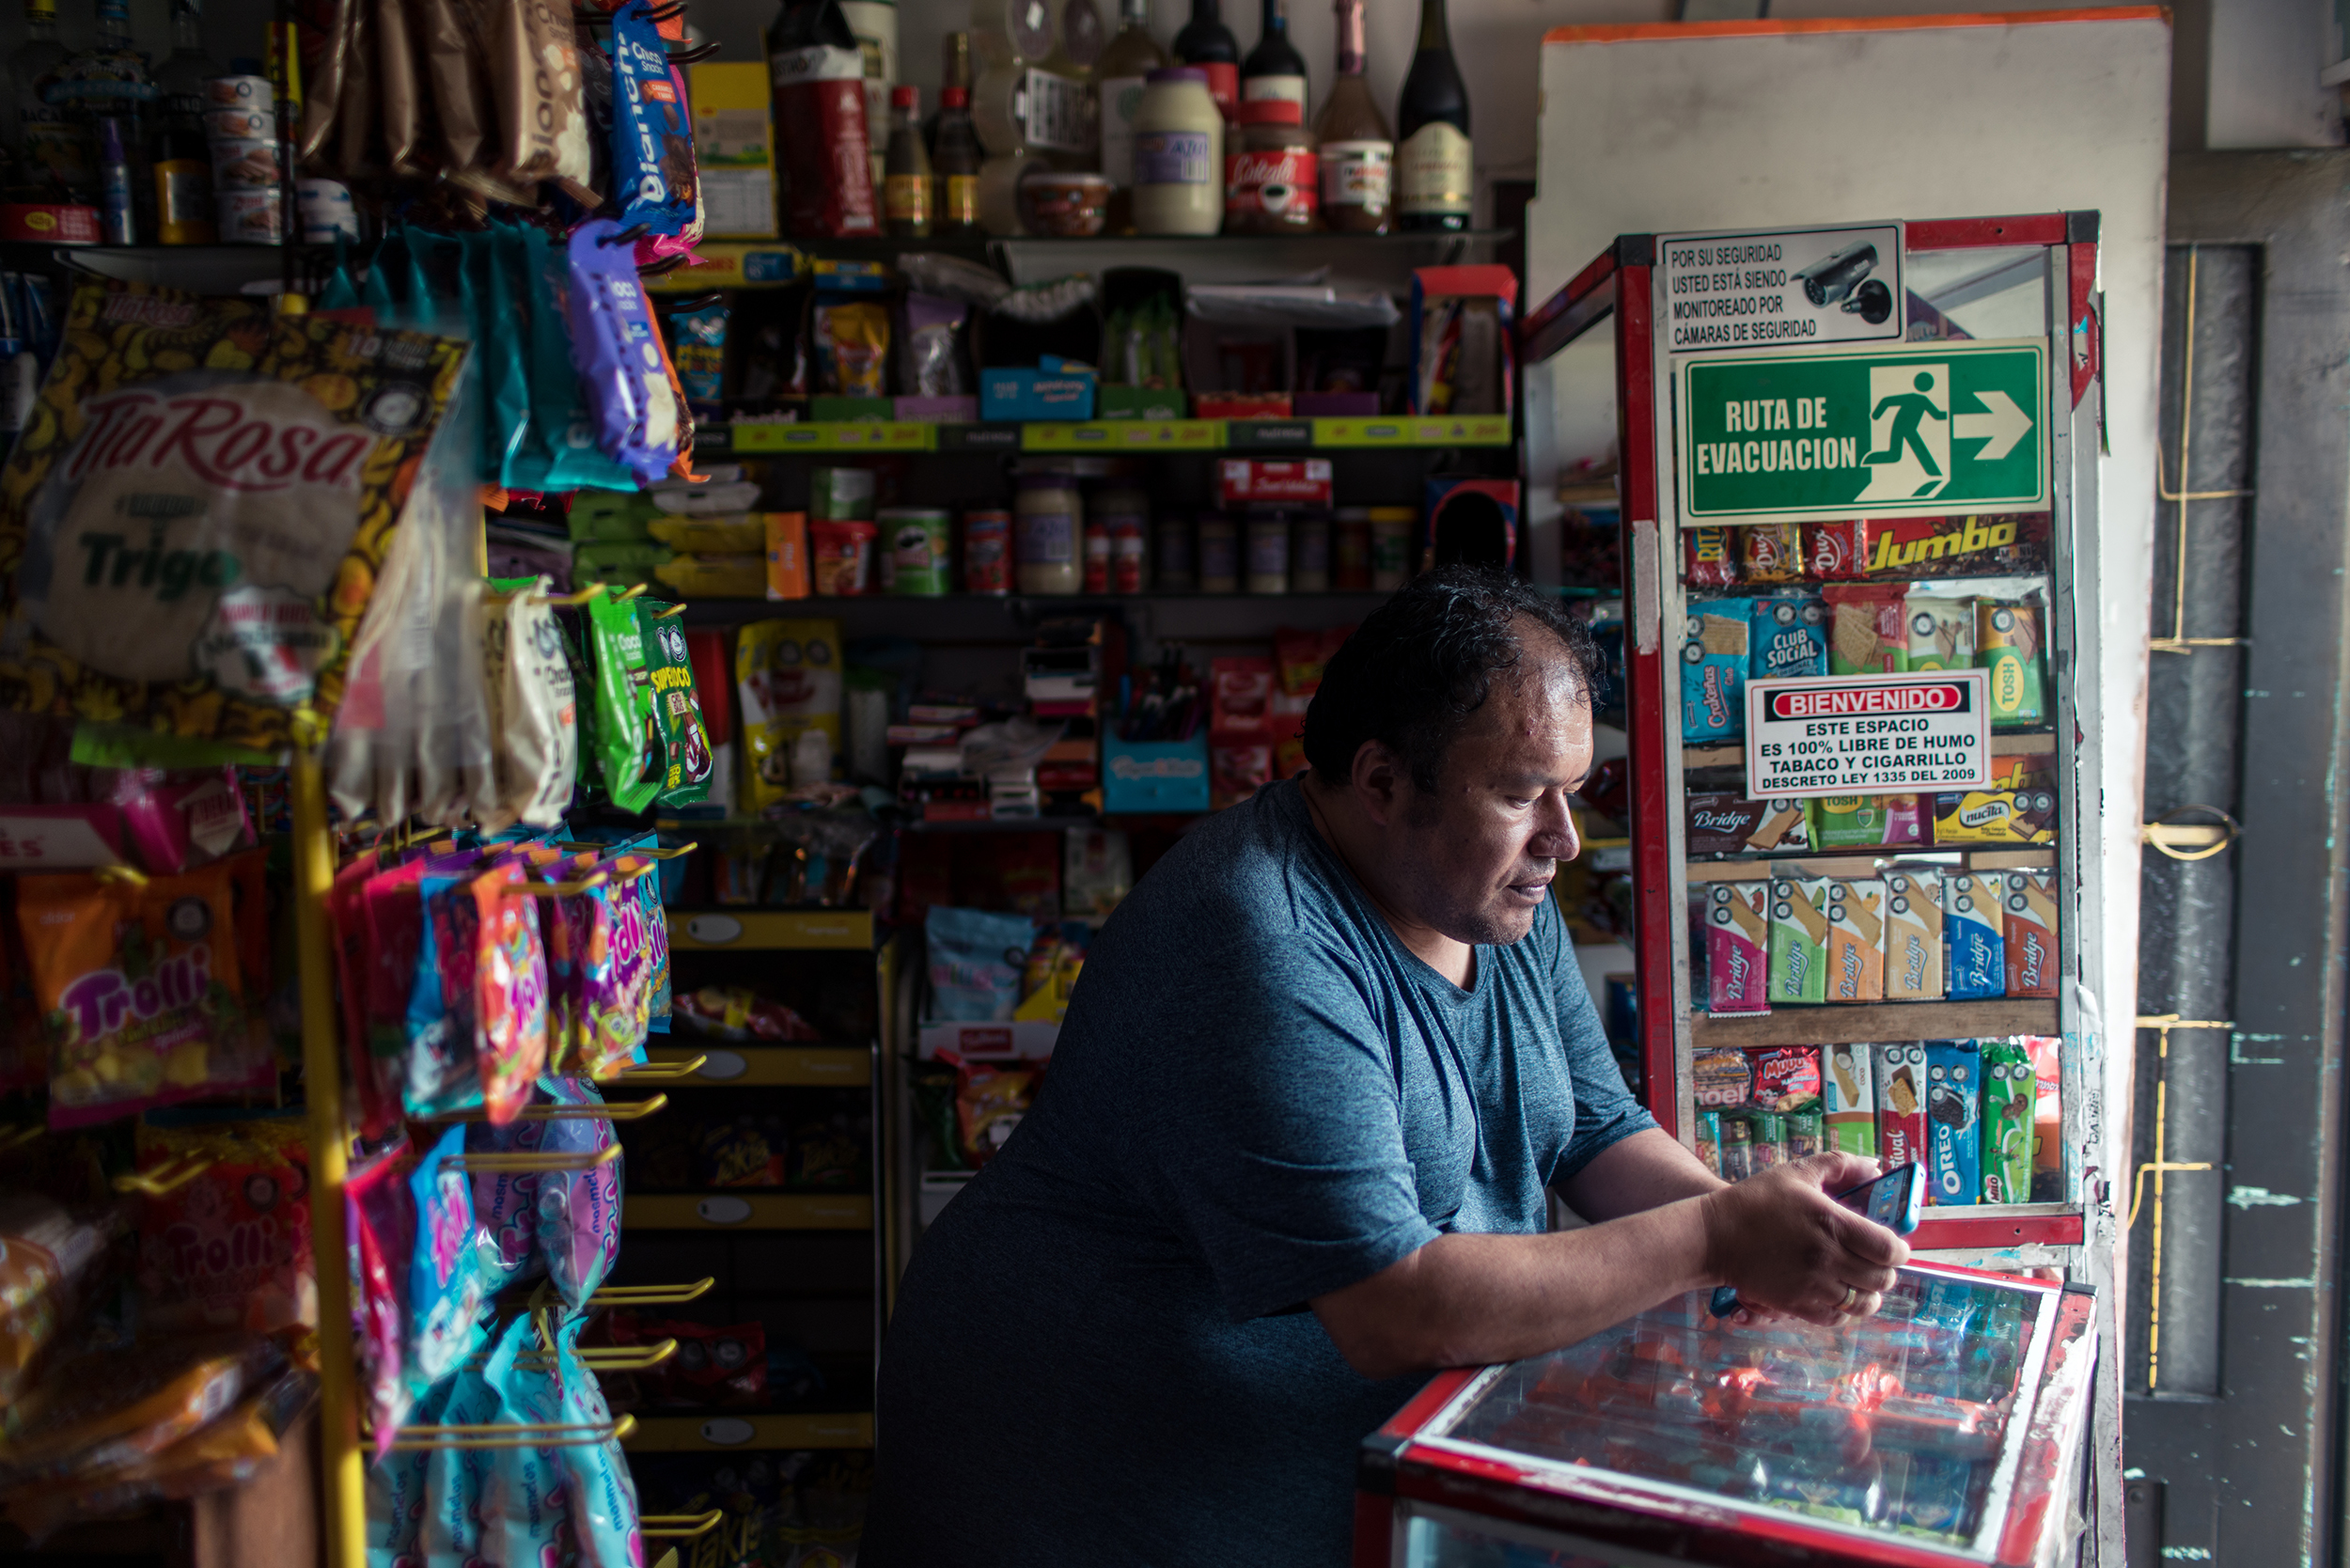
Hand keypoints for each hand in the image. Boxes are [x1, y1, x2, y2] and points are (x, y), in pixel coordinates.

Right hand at [1699, 1153, 1908, 1326]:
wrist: (1715, 1236)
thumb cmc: (1756, 1201)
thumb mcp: (1797, 1173)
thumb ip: (1840, 1165)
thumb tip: (1875, 1168)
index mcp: (1833, 1224)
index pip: (1890, 1249)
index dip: (1899, 1250)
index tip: (1893, 1246)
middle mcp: (1828, 1258)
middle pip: (1882, 1279)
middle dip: (1885, 1271)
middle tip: (1875, 1262)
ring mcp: (1814, 1285)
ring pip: (1864, 1304)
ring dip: (1869, 1293)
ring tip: (1859, 1282)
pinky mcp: (1798, 1305)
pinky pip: (1838, 1318)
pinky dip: (1845, 1310)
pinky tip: (1838, 1295)